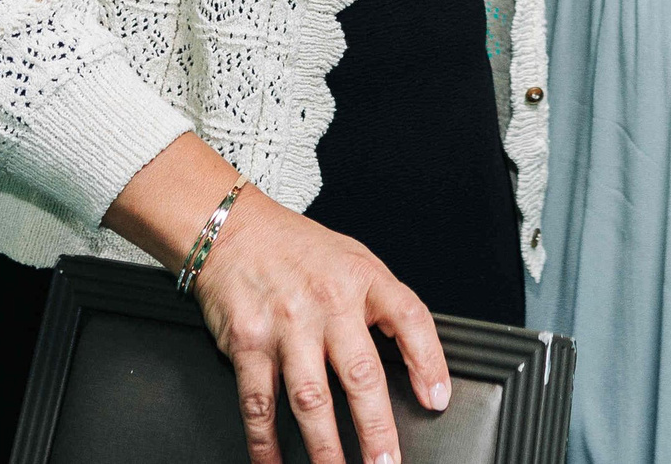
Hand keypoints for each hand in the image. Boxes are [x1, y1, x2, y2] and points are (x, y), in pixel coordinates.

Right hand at [192, 189, 451, 463]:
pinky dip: (266, 441)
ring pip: (311, 399)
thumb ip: (381, 304)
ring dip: (326, 447)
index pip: (410, 318)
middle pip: (360, 374)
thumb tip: (413, 358)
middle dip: (376, 428)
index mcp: (363, 278)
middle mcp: (327, 302)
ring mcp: (286, 325)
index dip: (429, 361)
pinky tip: (275, 463)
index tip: (437, 400)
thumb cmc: (298, 249)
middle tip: (387, 462)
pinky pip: (259, 403)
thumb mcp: (354, 260)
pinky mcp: (246, 343)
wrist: (233, 230)